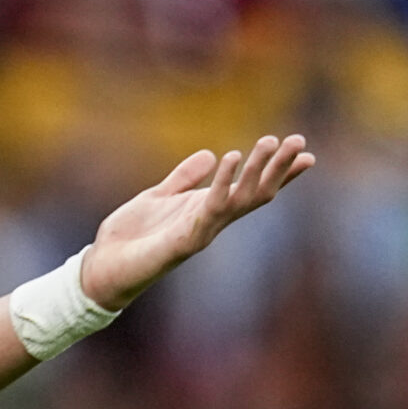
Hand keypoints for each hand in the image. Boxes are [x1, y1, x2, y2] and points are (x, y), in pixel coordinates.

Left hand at [81, 134, 313, 309]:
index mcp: (206, 209)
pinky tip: (230, 158)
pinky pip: (208, 210)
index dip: (278, 174)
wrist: (101, 267)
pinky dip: (220, 184)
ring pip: (238, 199)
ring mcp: (199, 232)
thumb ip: (183, 178)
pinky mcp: (182, 242)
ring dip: (256, 171)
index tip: (306, 153)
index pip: (250, 189)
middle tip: (298, 141)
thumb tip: (209, 154)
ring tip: (270, 142)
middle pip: (254, 193)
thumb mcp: (157, 197)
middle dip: (278, 169)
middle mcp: (209, 221)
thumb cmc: (129, 237)